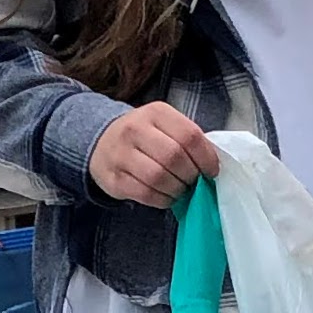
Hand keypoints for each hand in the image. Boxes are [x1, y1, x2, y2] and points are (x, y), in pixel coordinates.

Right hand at [89, 103, 220, 208]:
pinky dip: (163, 199)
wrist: (101, 143)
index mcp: (155, 112)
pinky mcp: (114, 179)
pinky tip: (166, 196)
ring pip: (159, 178)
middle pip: (174, 157)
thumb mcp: (164, 125)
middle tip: (194, 181)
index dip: (206, 158)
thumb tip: (210, 165)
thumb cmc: (143, 136)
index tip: (211, 171)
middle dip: (191, 175)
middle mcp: (135, 130)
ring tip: (181, 189)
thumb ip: (186, 139)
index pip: (189, 136)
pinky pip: (145, 194)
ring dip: (177, 189)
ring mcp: (121, 155)